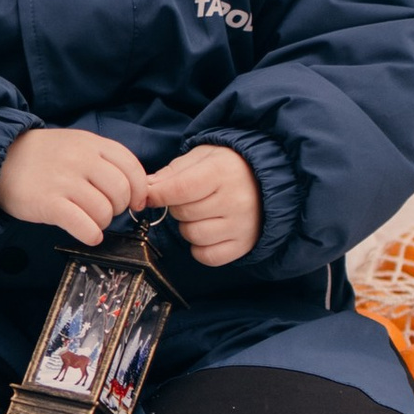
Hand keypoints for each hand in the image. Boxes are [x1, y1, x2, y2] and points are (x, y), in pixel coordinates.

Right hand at [0, 128, 149, 246]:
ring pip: (104, 212)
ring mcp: (64, 181)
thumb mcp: (75, 144)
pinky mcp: (49, 204)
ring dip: (102, 223)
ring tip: (90, 220)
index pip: (131, 167)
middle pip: (121, 191)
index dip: (139, 190)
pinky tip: (87, 234)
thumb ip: (102, 159)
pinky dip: (92, 235)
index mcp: (91, 144)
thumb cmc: (42, 157)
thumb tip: (132, 188)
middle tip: (106, 211)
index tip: (136, 202)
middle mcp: (80, 160)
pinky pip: (84, 226)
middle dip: (119, 208)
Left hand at [142, 145, 262, 267]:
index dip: (157, 194)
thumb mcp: (201, 157)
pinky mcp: (244, 245)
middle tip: (191, 198)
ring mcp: (242, 225)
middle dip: (177, 206)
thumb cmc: (228, 167)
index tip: (148, 196)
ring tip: (202, 213)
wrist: (266, 181)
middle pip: (183, 213)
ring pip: (192, 236)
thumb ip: (173, 172)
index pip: (180, 189)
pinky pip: (206, 256)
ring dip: (188, 227)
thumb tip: (147, 190)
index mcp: (223, 171)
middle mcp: (236, 200)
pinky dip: (200, 247)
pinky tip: (209, 231)